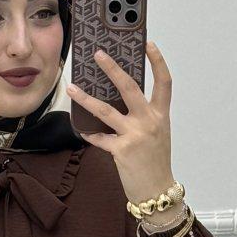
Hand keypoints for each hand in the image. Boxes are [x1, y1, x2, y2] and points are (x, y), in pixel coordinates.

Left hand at [66, 38, 175, 207]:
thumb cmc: (156, 163)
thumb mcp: (156, 134)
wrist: (157, 192)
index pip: (164, 82)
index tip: (148, 44)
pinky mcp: (121, 150)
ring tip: (72, 88)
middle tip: (99, 54)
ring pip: (105, 110)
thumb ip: (144, 116)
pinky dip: (89, 133)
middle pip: (129, 87)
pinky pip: (99, 138)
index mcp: (160, 115)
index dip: (157, 61)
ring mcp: (134, 135)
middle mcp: (149, 122)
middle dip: (112, 68)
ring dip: (86, 98)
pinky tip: (81, 128)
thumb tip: (120, 99)